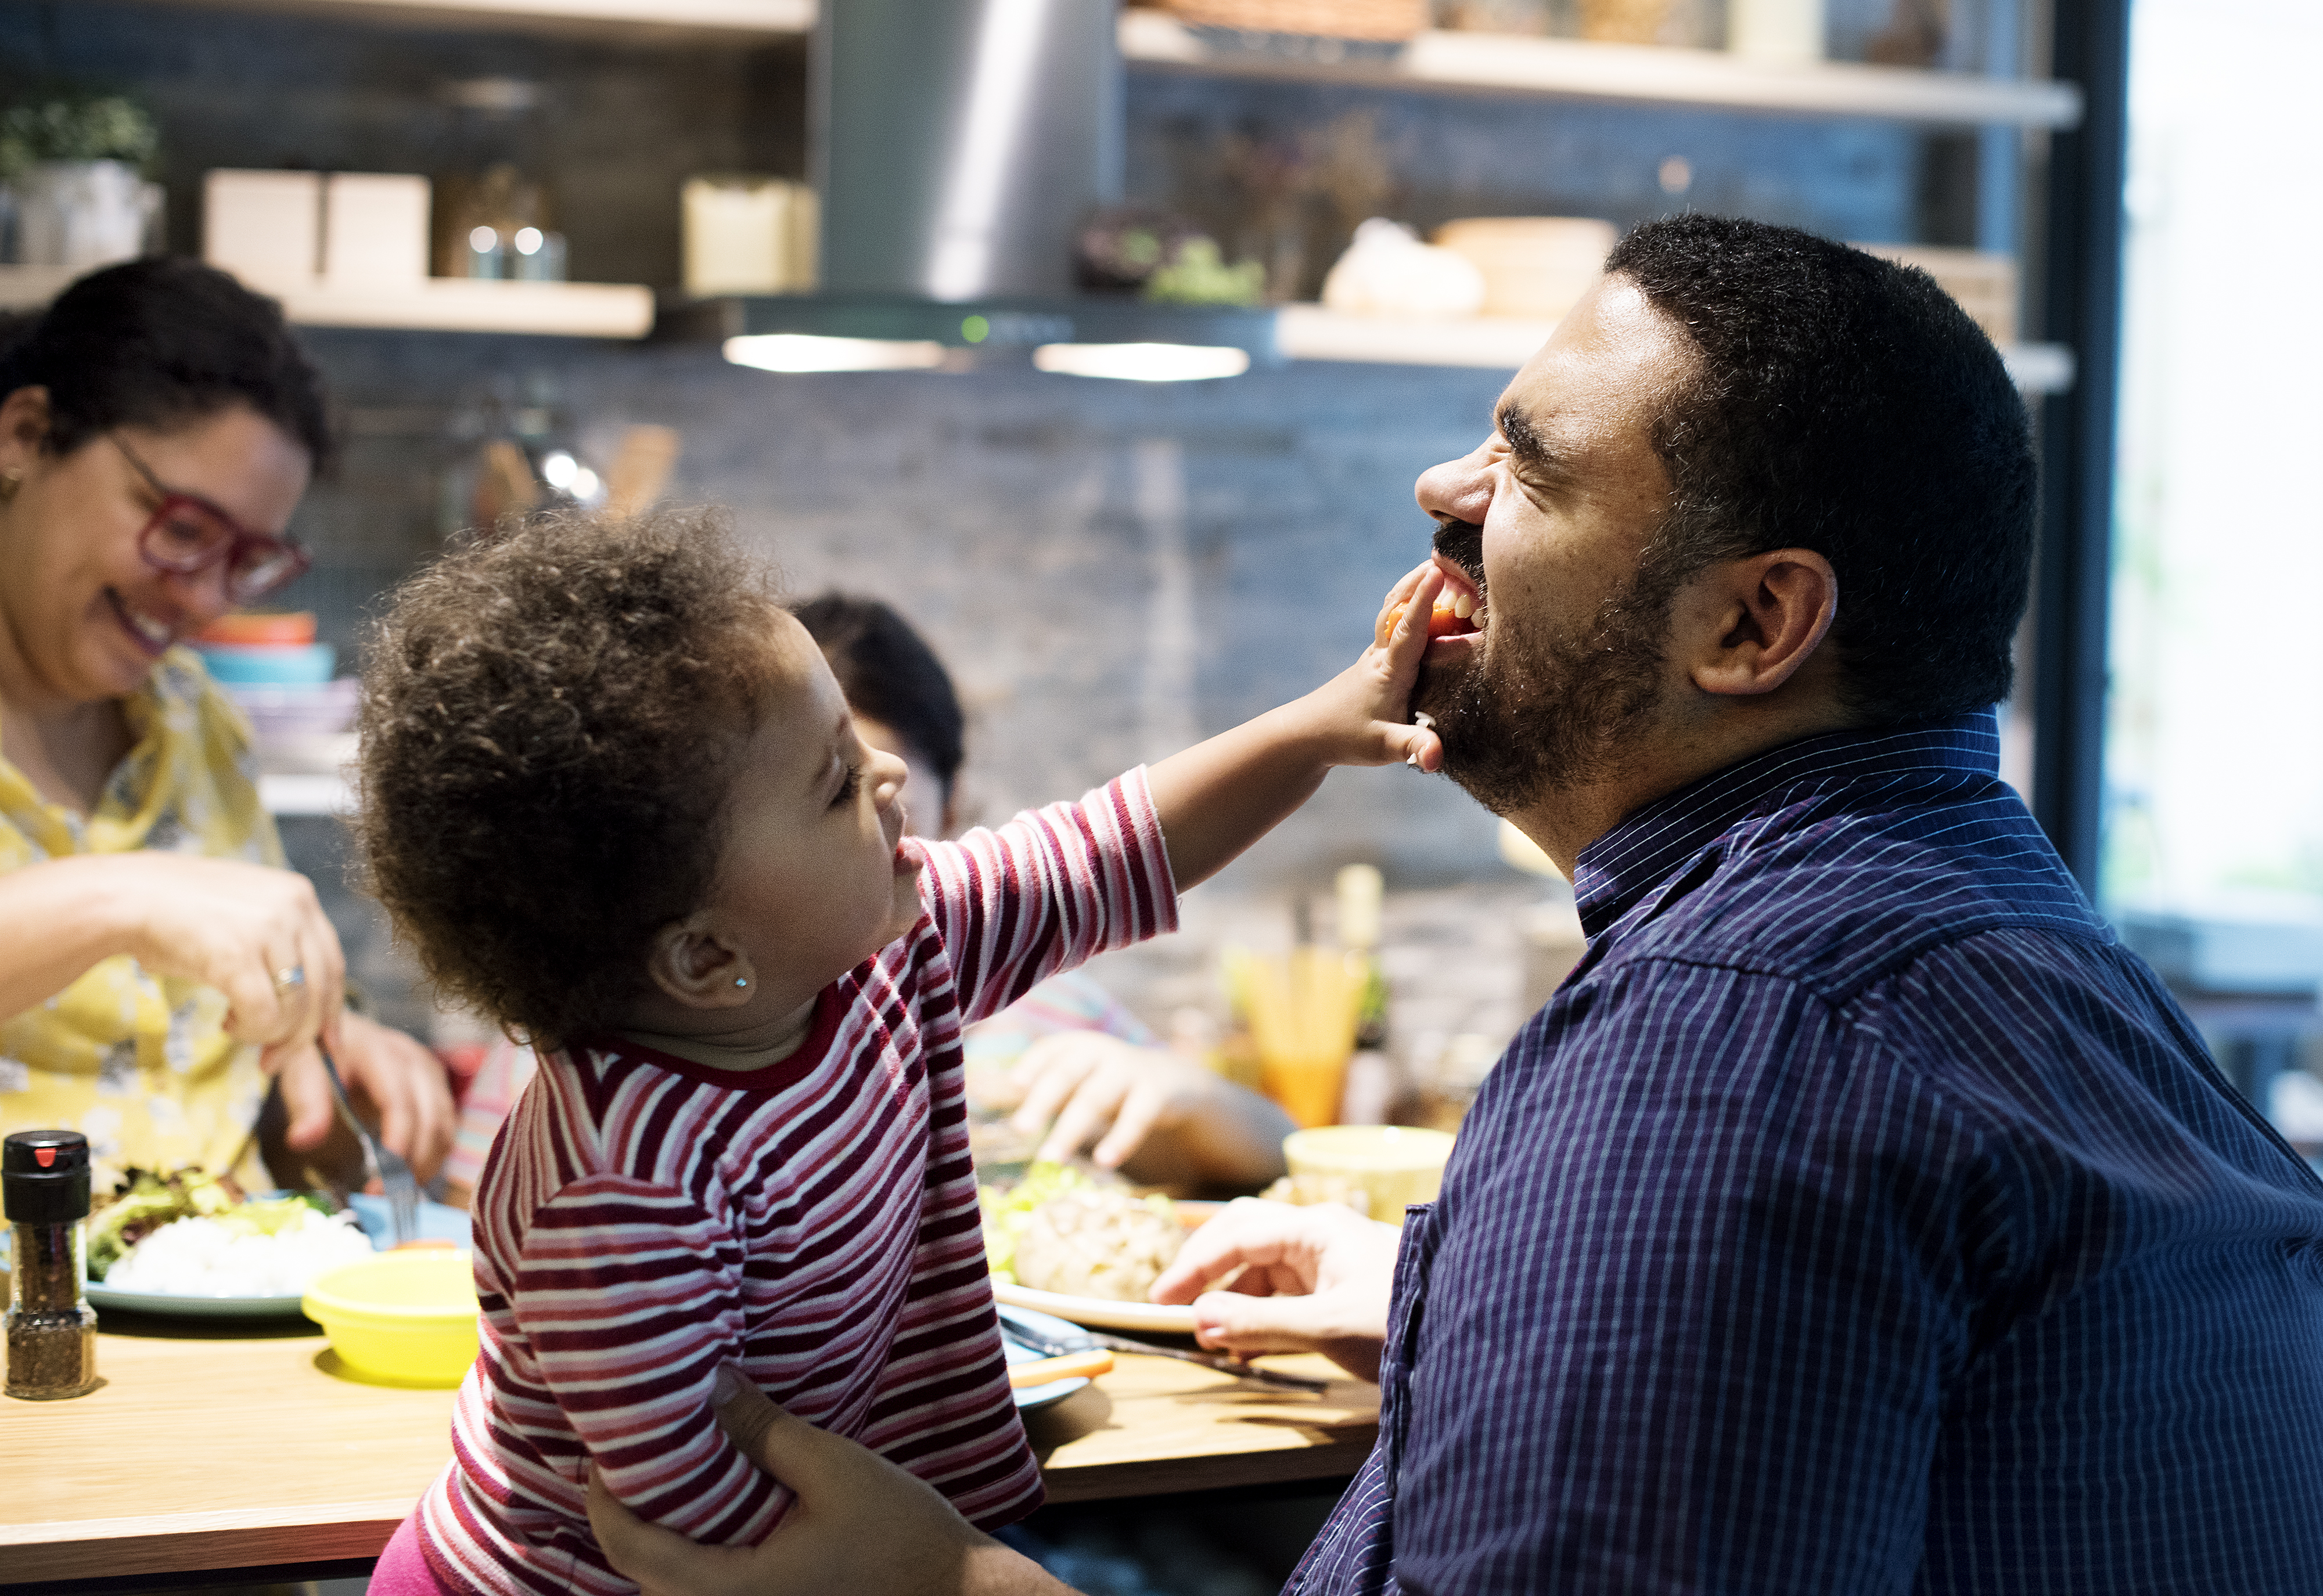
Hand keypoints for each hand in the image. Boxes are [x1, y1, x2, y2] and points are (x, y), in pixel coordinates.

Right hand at [94, 852, 347, 1068]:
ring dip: (268, 1034)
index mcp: (299, 895)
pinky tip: (226, 1022)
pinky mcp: (240, 954)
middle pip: (321, 991)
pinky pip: (266, 1015)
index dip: (331, 1010)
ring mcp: (270, 928)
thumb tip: (305, 1007)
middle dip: (301, 1036)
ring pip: (296, 1009)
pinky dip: (250, 1031)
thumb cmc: (178, 916)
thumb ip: (279, 951)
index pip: (333, 965)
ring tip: (236, 1027)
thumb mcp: (245, 921)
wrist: (125, 896)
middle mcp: (295, 906)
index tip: (326, 1042)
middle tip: (274, 1061)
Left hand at [275, 1011, 456, 1181]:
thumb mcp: (300, 1069)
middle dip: (412, 1161)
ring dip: (425, 1163)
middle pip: (431, 1116)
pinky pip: (446, 1128)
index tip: (382, 1179)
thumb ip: (305, 1101)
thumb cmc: (317, 1051)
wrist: (337, 1031)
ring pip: (445, 1126)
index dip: (398, 1139)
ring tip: (393, 1192)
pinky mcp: (436, 1088)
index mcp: (380, 1051)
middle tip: (381, 1195)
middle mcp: (414, 1059)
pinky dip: (432, 1156)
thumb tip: (303, 1139)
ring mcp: (430, 1073)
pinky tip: (406, 1175)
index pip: (400, 1098)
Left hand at [586, 1366, 1068, 1595]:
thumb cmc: (902, 1535)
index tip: (608, 1444)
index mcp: (733, 1591)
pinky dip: (690, 1547)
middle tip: (632, 1445)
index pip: (631, 1550)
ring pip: (668, 1582)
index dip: (606, 1496)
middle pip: (638, 1571)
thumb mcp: (832, 1468)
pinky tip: (707, 1504)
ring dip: (657, 1529)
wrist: (954, 1595)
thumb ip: (763, 1430)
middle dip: (625, 1509)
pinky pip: (701, 1586)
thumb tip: (710, 1379)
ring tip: (665, 1467)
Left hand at [1005, 1033, 1294, 1187]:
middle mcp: (1106, 1052)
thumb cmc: (1120, 1088)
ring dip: (1071, 1128)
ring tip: (1050, 1158)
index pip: (1054, 1048)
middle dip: (1043, 1099)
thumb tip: (996, 1106)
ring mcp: (1134, 1070)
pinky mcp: (1161, 1091)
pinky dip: (1119, 1137)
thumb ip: (1053, 1089)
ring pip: (1096, 1097)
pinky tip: (1103, 1161)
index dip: (1034, 1063)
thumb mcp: (1089, 1079)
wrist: (1186, 1087)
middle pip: (1069, 1072)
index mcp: (1085, 1046)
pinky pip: (1137, 1115)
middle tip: (1019, 1129)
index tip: (1013, 1085)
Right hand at [1149, 1198, 1400, 1382]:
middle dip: (1207, 1272)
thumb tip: (1200, 1320)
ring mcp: (1329, 1261)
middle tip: (1173, 1308)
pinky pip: (1284, 1294)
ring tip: (1212, 1342)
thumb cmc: (1401, 1323)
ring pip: (1262, 1270)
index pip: (1236, 1234)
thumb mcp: (1327, 1328)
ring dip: (1232, 1302)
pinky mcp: (1338, 1289)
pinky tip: (1245, 1349)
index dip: (1193, 1266)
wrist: (1464, 1341)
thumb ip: (1260, 1323)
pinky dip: (1258, 1317)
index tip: (1161, 1302)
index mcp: (1315, 1228)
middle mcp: (1319, 1235)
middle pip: (1244, 1238)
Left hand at [1290, 563, 1446, 774]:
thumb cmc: (1345, 737)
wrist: (1307, 735)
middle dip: (1421, 582)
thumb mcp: (1384, 747)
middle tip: (1447, 555)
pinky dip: (1409, 606)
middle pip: (1399, 608)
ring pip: (1393, 612)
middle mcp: (1382, 655)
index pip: (1408, 628)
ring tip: (1433, 565)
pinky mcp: (1376, 663)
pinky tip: (1419, 601)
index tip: (1438, 570)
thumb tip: (1436, 758)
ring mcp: (1377, 656)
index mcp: (1389, 669)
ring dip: (1412, 588)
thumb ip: (1412, 748)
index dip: (1423, 599)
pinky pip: (1395, 624)